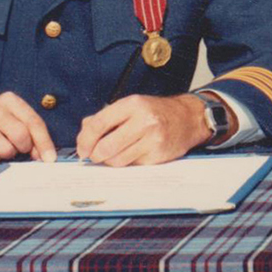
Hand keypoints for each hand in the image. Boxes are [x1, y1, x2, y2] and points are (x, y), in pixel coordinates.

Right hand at [0, 92, 55, 164]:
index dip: (44, 143)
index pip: (34, 122)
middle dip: (23, 148)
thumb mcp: (13, 122)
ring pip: (6, 150)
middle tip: (18, 150)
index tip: (50, 159)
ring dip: (6, 155)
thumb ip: (32, 134)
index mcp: (9, 100)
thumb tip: (45, 157)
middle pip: (20, 135)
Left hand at [75, 94, 207, 166]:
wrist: (188, 118)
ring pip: (118, 160)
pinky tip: (133, 153)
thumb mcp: (131, 106)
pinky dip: (128, 162)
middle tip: (94, 155)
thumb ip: (105, 117)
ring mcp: (153, 140)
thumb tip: (84, 135)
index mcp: (133, 105)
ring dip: (110, 161)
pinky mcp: (158, 156)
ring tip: (115, 153)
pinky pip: (133, 166)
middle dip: (95, 155)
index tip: (82, 149)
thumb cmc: (156, 112)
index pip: (99, 123)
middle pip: (106, 147)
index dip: (85, 139)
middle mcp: (144, 121)